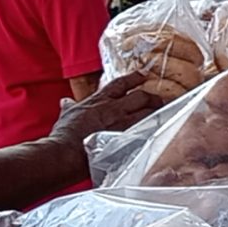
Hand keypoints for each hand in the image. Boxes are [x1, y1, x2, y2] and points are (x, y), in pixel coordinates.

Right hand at [47, 71, 162, 151]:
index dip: (134, 78)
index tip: (143, 75)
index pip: (120, 83)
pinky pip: (146, 132)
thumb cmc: (65, 135)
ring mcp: (122, 124)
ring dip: (156, 113)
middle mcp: (114, 109)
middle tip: (158, 100)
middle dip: (152, 97)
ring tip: (162, 115)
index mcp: (99, 101)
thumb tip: (66, 102)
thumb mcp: (67, 116)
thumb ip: (69, 107)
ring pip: (147, 113)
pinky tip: (159, 131)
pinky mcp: (127, 140)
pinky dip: (153, 130)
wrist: (66, 152)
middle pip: (141, 96)